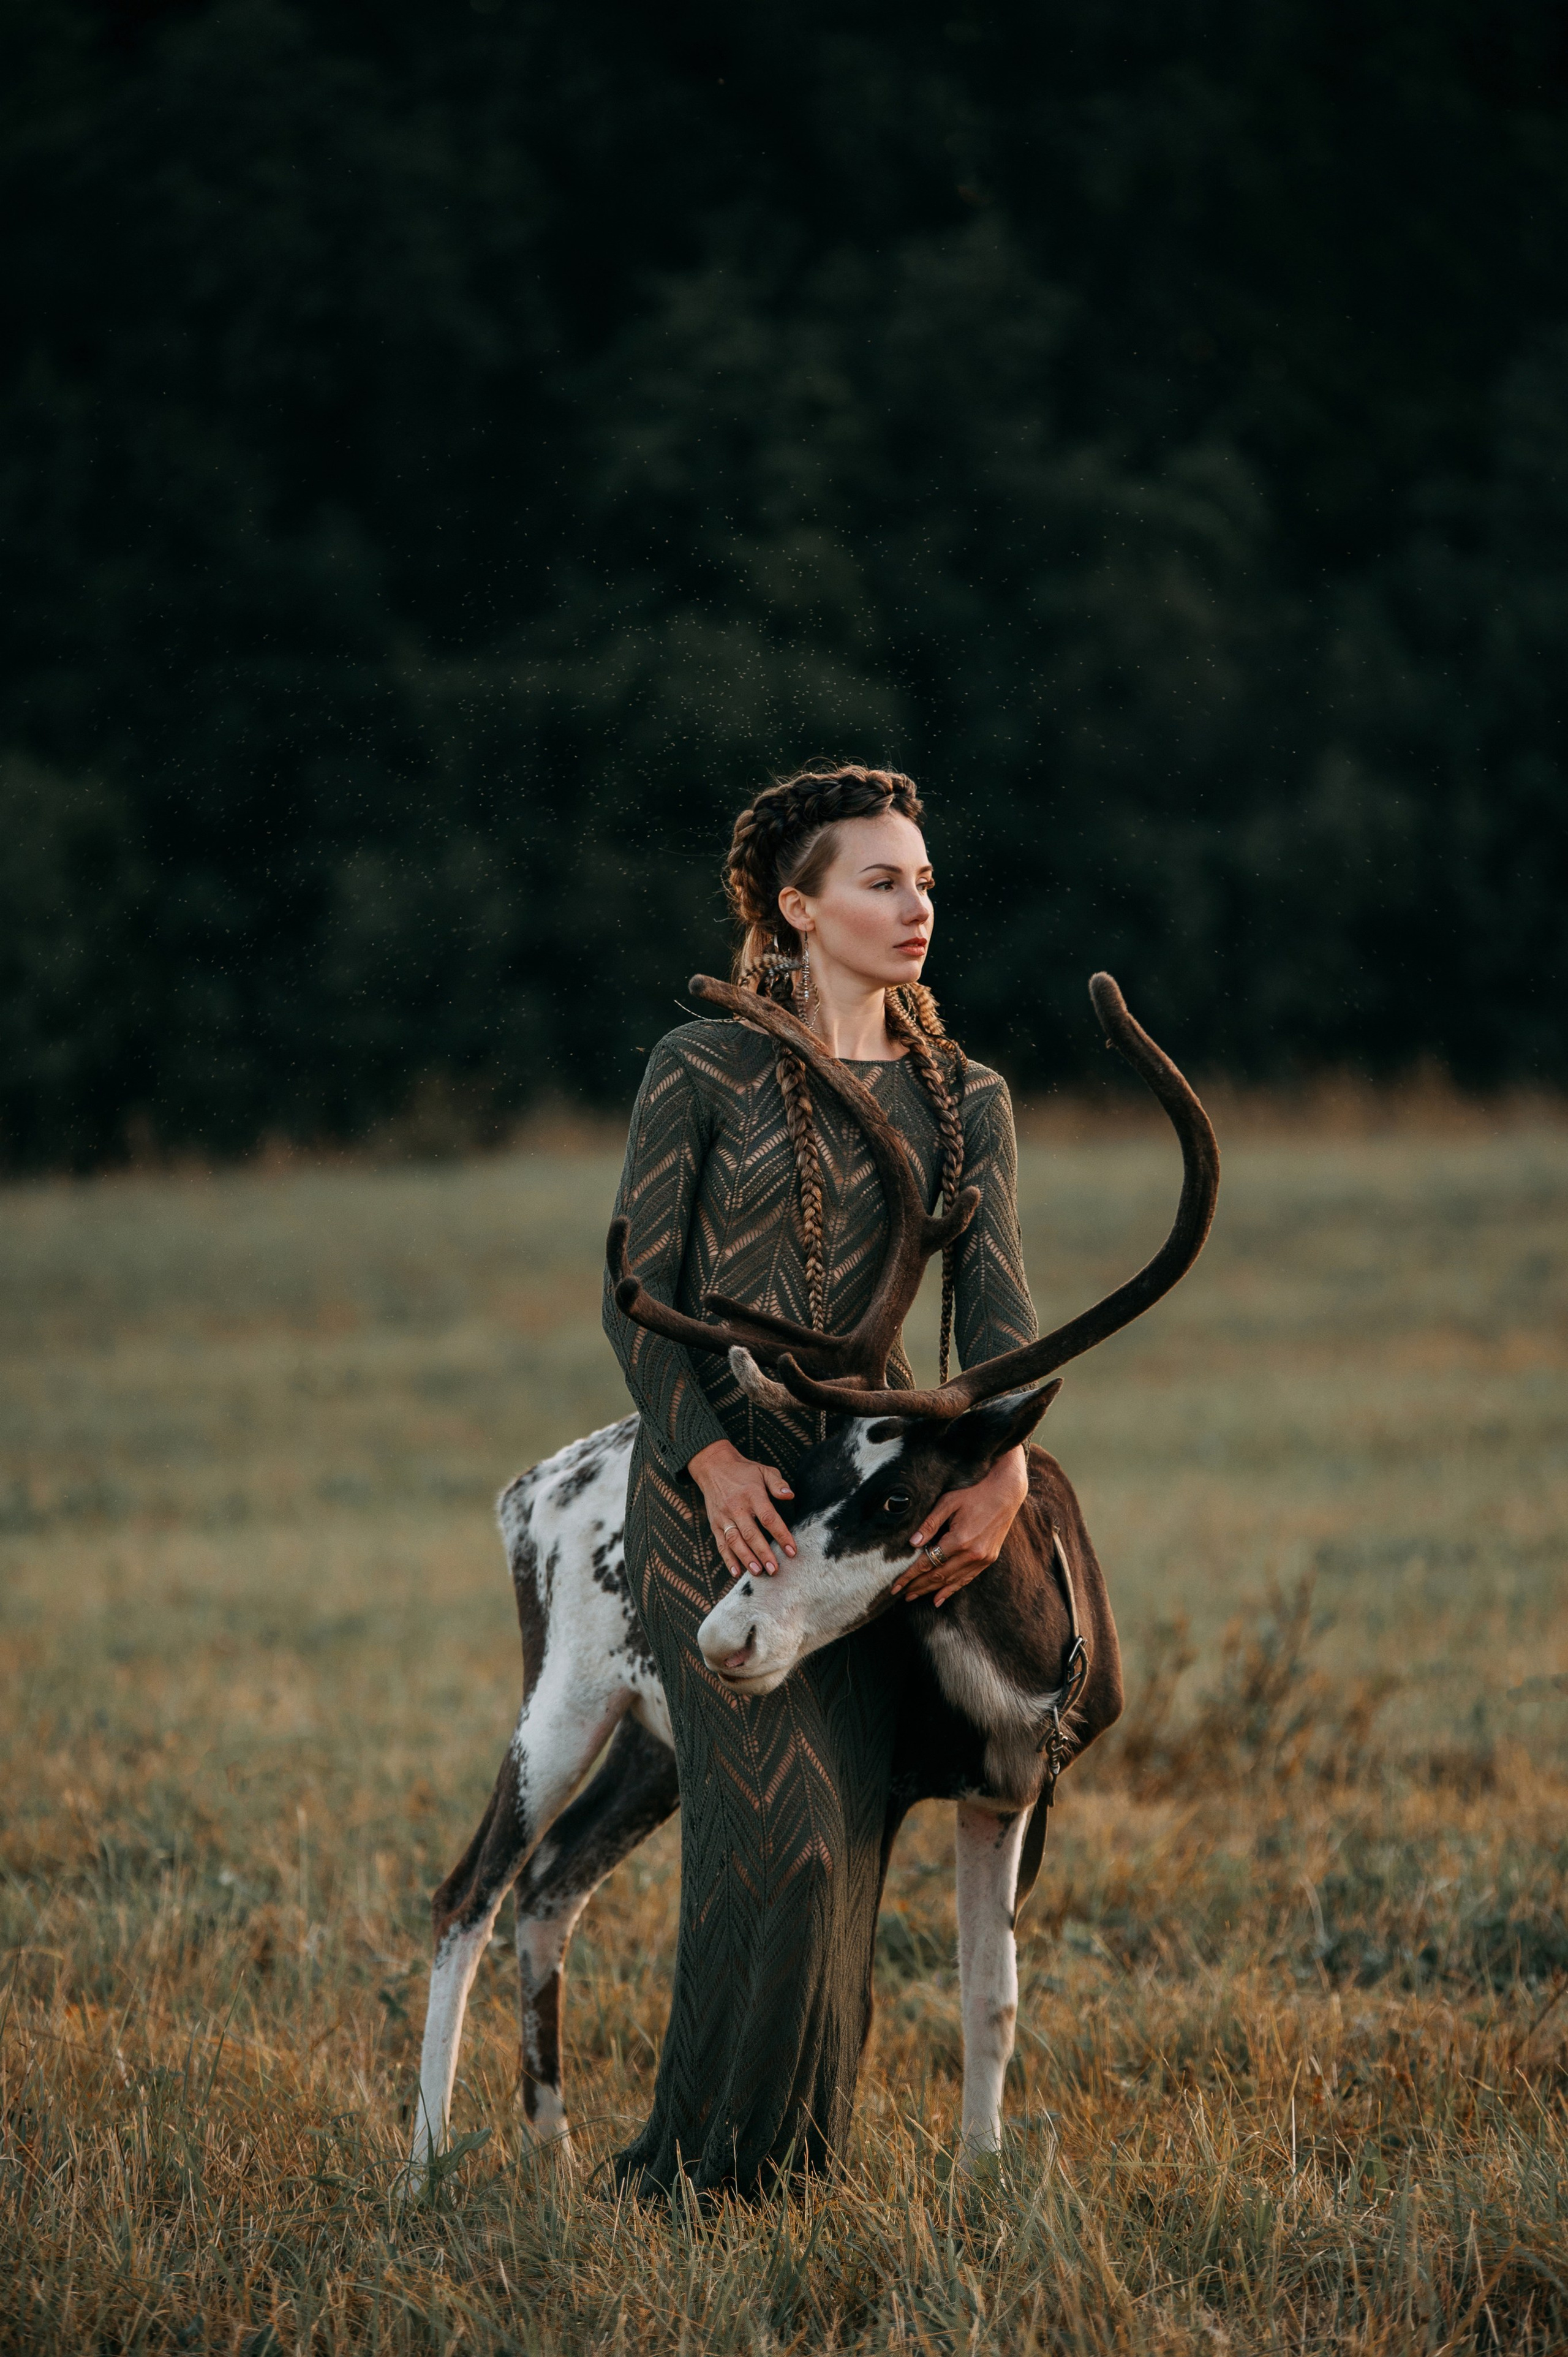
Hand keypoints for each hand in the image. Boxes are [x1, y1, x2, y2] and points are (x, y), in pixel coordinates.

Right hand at [687, 1438, 796, 1578]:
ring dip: (746, 1559)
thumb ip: (778, 1484)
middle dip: (763, 1553)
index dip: (781, 1535)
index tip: (792, 1551)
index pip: (768, 1518)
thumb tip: (790, 1495)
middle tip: (774, 1569)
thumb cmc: (744, 1471)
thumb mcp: (763, 1471)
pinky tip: (736, 1572)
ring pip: (734, 1541)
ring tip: (758, 1573)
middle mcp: (736, 1507)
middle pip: (751, 1533)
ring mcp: (724, 1517)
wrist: (714, 1467)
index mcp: (752, 1494)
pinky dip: (728, 1559)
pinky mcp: (715, 1524)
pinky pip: (721, 1544)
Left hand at [891, 1446, 1028, 1607]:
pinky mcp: (988, 1560)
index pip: (928, 1562)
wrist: (1005, 1494)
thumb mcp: (948, 1502)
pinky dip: (951, 1590)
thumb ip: (929, 1524)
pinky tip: (938, 1598)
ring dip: (931, 1590)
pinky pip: (966, 1579)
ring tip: (913, 1596)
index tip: (895, 1585)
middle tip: (899, 1593)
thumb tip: (913, 1543)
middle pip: (938, 1576)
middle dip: (917, 1586)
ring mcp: (982, 1559)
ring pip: (951, 1581)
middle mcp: (972, 1554)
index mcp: (960, 1539)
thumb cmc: (973, 1495)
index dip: (910, 1575)